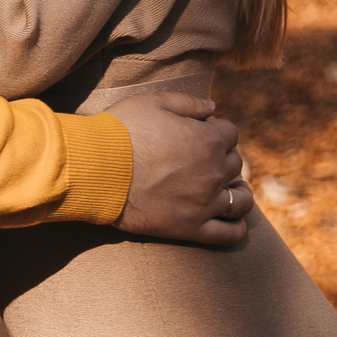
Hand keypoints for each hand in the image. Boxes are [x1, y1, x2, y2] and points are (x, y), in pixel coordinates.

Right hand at [108, 92, 251, 249]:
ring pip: (241, 200)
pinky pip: (229, 234)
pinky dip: (237, 228)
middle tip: (201, 160)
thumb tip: (213, 107)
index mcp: (207, 140)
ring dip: (239, 192)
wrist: (95, 168)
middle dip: (223, 158)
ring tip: (229, 191)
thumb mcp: (152, 102)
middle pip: (235, 164)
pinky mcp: (192, 228)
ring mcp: (205, 203)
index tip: (200, 133)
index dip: (215, 131)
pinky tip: (231, 220)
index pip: (230, 133)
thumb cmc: (120, 131)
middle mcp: (213, 172)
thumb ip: (188, 102)